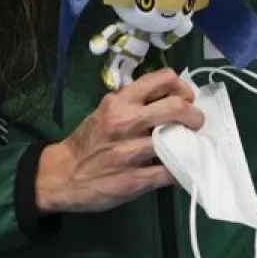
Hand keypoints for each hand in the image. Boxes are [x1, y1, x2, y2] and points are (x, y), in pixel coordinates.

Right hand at [36, 68, 203, 213]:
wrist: (61, 175)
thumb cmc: (87, 141)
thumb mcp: (106, 110)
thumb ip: (133, 103)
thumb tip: (168, 99)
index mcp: (120, 100)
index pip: (164, 79)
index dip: (183, 88)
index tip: (185, 99)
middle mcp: (126, 121)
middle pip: (178, 107)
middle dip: (195, 116)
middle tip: (194, 124)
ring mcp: (130, 151)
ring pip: (177, 140)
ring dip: (190, 144)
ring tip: (188, 147)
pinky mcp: (134, 179)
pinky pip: (170, 172)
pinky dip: (181, 170)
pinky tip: (179, 169)